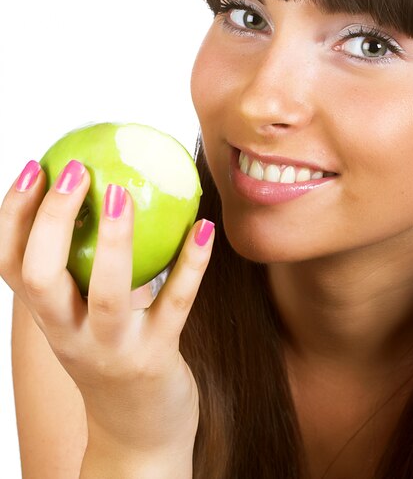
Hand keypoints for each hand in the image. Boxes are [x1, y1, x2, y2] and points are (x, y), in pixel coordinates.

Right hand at [0, 159, 213, 458]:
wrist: (135, 437)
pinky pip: (175, 304)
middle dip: (50, 221)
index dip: (13, 215)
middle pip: (41, 277)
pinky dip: (190, 264)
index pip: (11, 264)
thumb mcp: (83, 316)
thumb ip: (85, 269)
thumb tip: (106, 193)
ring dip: (113, 242)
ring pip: (106, 295)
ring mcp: (113, 350)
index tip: (33, 166)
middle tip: (74, 171)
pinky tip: (202, 227)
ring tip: (121, 194)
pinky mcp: (157, 358)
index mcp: (49, 316)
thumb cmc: (110, 355)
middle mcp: (69, 335)